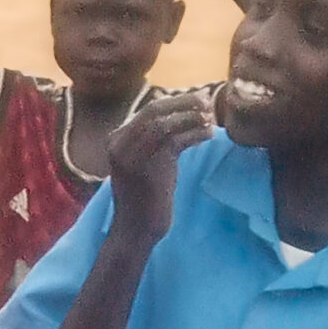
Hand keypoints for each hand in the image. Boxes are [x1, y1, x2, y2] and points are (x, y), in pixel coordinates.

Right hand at [105, 89, 213, 242]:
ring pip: (164, 123)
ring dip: (192, 117)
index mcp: (116, 138)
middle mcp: (119, 143)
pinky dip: (195, 134)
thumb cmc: (146, 194)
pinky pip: (174, 141)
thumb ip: (157, 138)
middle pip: (155, 110)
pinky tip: (208, 135)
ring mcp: (131, 155)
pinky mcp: (147, 168)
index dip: (179, 101)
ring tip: (211, 120)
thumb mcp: (147, 159)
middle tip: (209, 103)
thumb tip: (189, 109)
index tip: (201, 100)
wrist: (136, 227)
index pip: (150, 108)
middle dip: (186, 103)